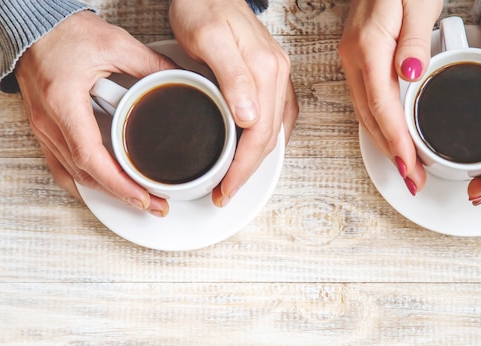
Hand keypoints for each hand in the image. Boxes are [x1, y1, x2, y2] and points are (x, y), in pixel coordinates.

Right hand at [15, 11, 176, 216]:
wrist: (31, 24)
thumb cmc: (62, 32)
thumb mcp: (115, 44)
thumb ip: (151, 64)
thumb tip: (181, 79)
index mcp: (64, 103)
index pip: (91, 157)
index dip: (119, 183)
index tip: (144, 197)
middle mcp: (49, 121)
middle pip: (85, 173)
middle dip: (121, 194)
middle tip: (154, 203)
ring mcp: (43, 128)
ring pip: (74, 173)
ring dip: (105, 191)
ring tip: (137, 198)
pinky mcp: (45, 127)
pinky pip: (60, 165)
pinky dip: (83, 181)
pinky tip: (102, 189)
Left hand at [169, 0, 298, 206]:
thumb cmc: (203, 7)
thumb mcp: (209, 37)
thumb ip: (233, 76)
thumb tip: (251, 117)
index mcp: (265, 70)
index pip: (259, 133)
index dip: (243, 167)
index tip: (225, 187)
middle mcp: (277, 75)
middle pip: (269, 138)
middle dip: (248, 171)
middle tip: (225, 192)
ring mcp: (277, 76)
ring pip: (274, 130)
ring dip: (256, 160)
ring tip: (234, 178)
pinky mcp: (271, 76)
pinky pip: (277, 116)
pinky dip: (266, 140)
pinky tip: (254, 150)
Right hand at [339, 0, 442, 195]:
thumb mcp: (418, 1)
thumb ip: (414, 39)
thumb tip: (409, 75)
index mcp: (369, 46)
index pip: (383, 104)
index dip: (397, 139)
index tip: (410, 164)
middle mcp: (355, 57)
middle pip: (370, 118)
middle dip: (392, 153)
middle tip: (413, 179)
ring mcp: (353, 59)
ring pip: (366, 114)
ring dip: (385, 144)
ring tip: (406, 168)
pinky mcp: (359, 59)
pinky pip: (366, 101)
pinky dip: (380, 125)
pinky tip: (392, 138)